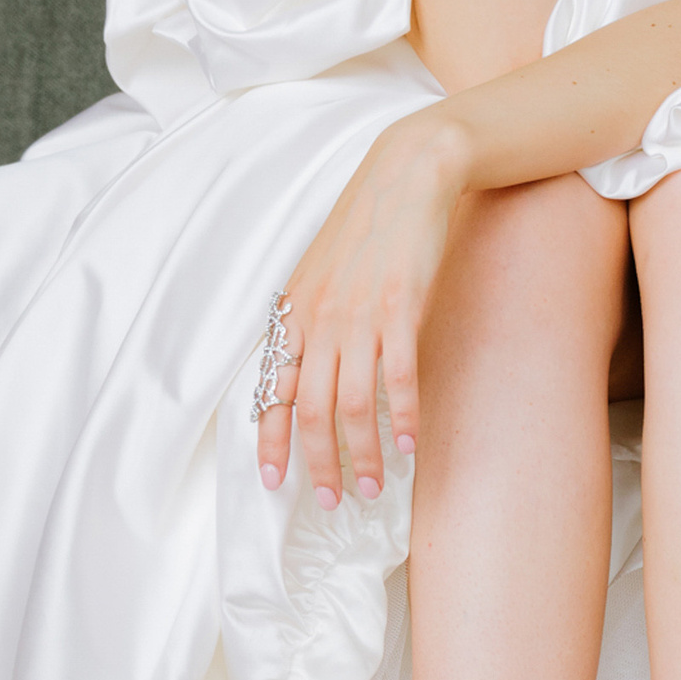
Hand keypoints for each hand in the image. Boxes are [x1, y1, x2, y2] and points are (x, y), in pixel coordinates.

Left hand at [258, 114, 473, 506]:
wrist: (403, 178)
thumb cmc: (366, 228)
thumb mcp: (321, 274)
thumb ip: (311, 322)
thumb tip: (308, 371)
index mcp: (295, 314)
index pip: (275, 390)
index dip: (272, 439)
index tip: (273, 481)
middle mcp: (320, 320)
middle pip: (313, 411)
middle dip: (319, 464)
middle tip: (331, 502)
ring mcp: (359, 317)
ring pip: (353, 405)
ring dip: (361, 454)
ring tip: (372, 487)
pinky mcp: (399, 309)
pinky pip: (397, 378)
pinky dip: (403, 418)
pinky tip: (408, 446)